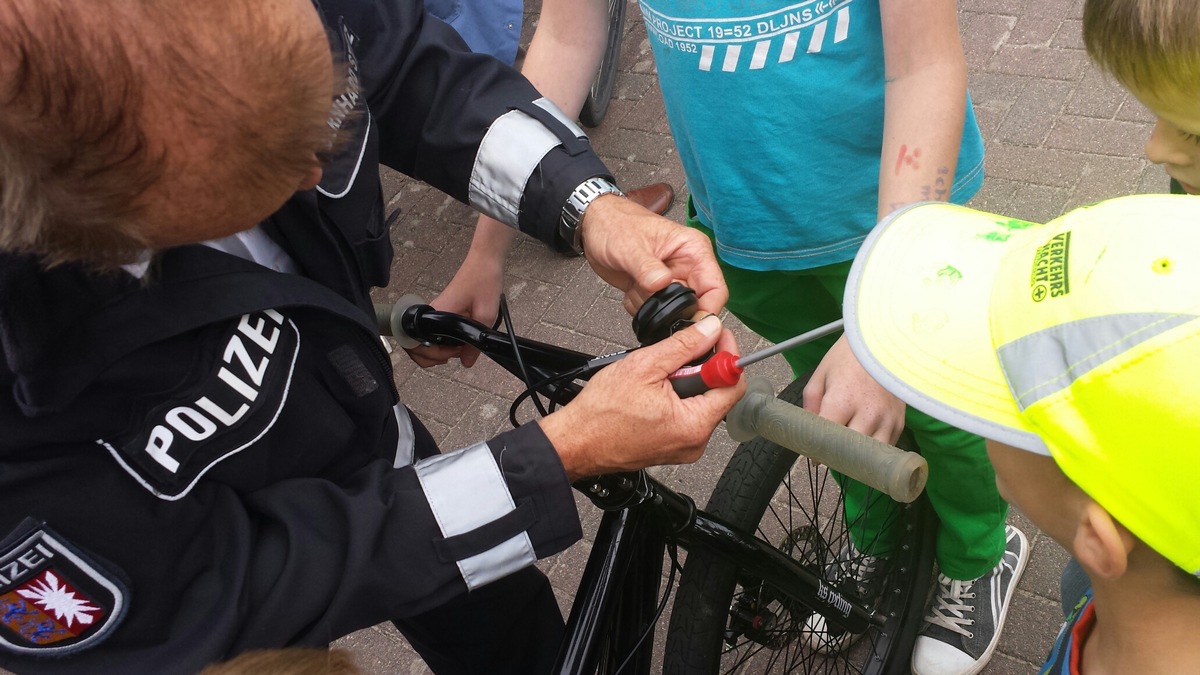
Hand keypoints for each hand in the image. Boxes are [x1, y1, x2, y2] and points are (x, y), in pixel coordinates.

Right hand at [405, 217, 514, 367]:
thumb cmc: (483, 282)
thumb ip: (475, 343)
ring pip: (421, 341)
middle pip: (413, 345)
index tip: (450, 355)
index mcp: (435, 314)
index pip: (414, 343)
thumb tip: (465, 363)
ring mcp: (433, 314)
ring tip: (456, 352)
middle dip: (430, 357)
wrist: (484, 262)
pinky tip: (455, 345)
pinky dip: (439, 344)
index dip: (430, 355)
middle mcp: (429, 315)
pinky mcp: (439, 313)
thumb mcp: (485, 315)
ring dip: (434, 352)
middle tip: (453, 356)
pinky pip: (431, 334)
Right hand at [539, 314, 744, 479]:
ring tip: (656, 378)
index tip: (715, 335)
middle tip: (673, 356)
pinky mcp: (672, 447)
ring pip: (700, 403)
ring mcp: (684, 447)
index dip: (727, 354)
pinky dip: (676, 398)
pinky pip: (686, 416)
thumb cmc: (600, 414)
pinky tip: (652, 393)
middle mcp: (695, 441)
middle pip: (718, 393)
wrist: (575, 443)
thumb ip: (683, 346)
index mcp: (694, 425)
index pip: (733, 384)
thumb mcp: (644, 366)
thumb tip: (710, 329)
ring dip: (685, 382)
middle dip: (700, 367)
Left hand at [578, 195, 727, 317]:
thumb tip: (662, 285)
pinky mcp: (655, 291)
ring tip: (636, 285)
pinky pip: (653, 312)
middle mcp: (687, 267)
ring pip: (672, 312)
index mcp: (693, 250)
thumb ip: (647, 268)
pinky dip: (639, 307)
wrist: (595, 226)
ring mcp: (671, 280)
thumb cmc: (616, 224)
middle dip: (670, 308)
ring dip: (650, 306)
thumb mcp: (630, 246)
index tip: (692, 323)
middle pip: (695, 305)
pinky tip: (630, 289)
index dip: (708, 310)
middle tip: (649, 295)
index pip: (715, 288)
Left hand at [803, 334, 906, 444]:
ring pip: (871, 455)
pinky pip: (886, 447)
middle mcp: (867, 414)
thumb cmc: (848, 357)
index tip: (813, 454)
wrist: (883, 342)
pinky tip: (866, 440)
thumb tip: (808, 429)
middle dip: (838, 455)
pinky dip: (875, 448)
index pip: (827, 439)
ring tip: (848, 451)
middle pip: (850, 452)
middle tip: (830, 454)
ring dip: (858, 456)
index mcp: (842, 401)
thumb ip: (810, 404)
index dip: (818, 449)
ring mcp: (886, 419)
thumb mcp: (821, 375)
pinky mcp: (899, 421)